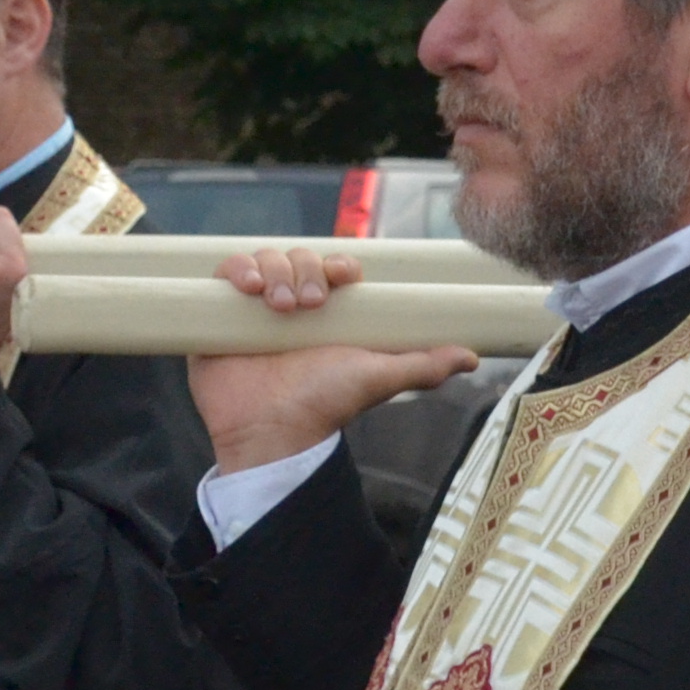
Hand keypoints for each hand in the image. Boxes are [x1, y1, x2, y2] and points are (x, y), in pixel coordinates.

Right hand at [182, 247, 477, 471]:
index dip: (337, 264)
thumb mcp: (378, 378)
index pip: (331, 268)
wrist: (274, 433)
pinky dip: (237, 271)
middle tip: (309, 304)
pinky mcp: (218, 316)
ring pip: (263, 259)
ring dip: (274, 270)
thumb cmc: (325, 406)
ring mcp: (253, 310)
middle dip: (305, 269)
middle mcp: (291, 307)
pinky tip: (249, 289)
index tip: (344, 277)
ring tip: (280, 305)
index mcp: (328, 314)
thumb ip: (423, 365)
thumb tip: (471, 357)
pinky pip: (224, 274)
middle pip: (297, 256)